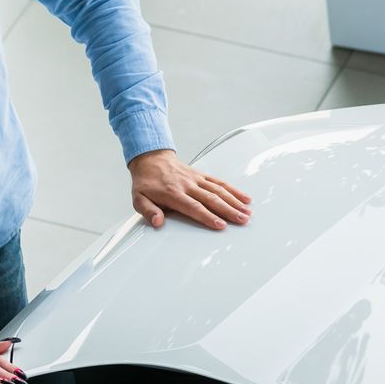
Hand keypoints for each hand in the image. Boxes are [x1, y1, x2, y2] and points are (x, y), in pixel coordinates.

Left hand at [129, 149, 251, 230]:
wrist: (150, 159)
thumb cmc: (146, 182)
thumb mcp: (138, 199)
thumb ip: (148, 211)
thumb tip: (157, 222)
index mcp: (173, 193)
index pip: (193, 207)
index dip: (208, 217)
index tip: (220, 225)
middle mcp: (187, 185)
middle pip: (211, 199)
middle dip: (228, 210)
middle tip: (241, 220)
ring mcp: (196, 179)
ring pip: (219, 190)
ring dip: (234, 201)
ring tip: (247, 212)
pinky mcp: (201, 175)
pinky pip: (219, 182)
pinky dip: (233, 190)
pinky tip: (245, 198)